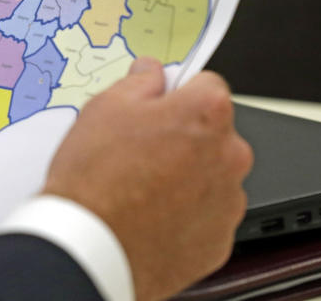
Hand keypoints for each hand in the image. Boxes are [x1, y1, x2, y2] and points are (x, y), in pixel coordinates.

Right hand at [43, 58, 252, 300]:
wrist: (90, 246)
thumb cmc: (96, 177)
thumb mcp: (104, 108)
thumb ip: (139, 82)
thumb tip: (151, 73)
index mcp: (207, 114)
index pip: (208, 85)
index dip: (178, 93)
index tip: (160, 106)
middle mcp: (230, 155)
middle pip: (214, 133)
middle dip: (185, 137)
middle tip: (142, 151)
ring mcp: (228, 201)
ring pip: (211, 176)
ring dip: (188, 176)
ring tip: (142, 188)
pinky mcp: (220, 240)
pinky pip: (207, 216)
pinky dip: (186, 214)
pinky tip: (151, 216)